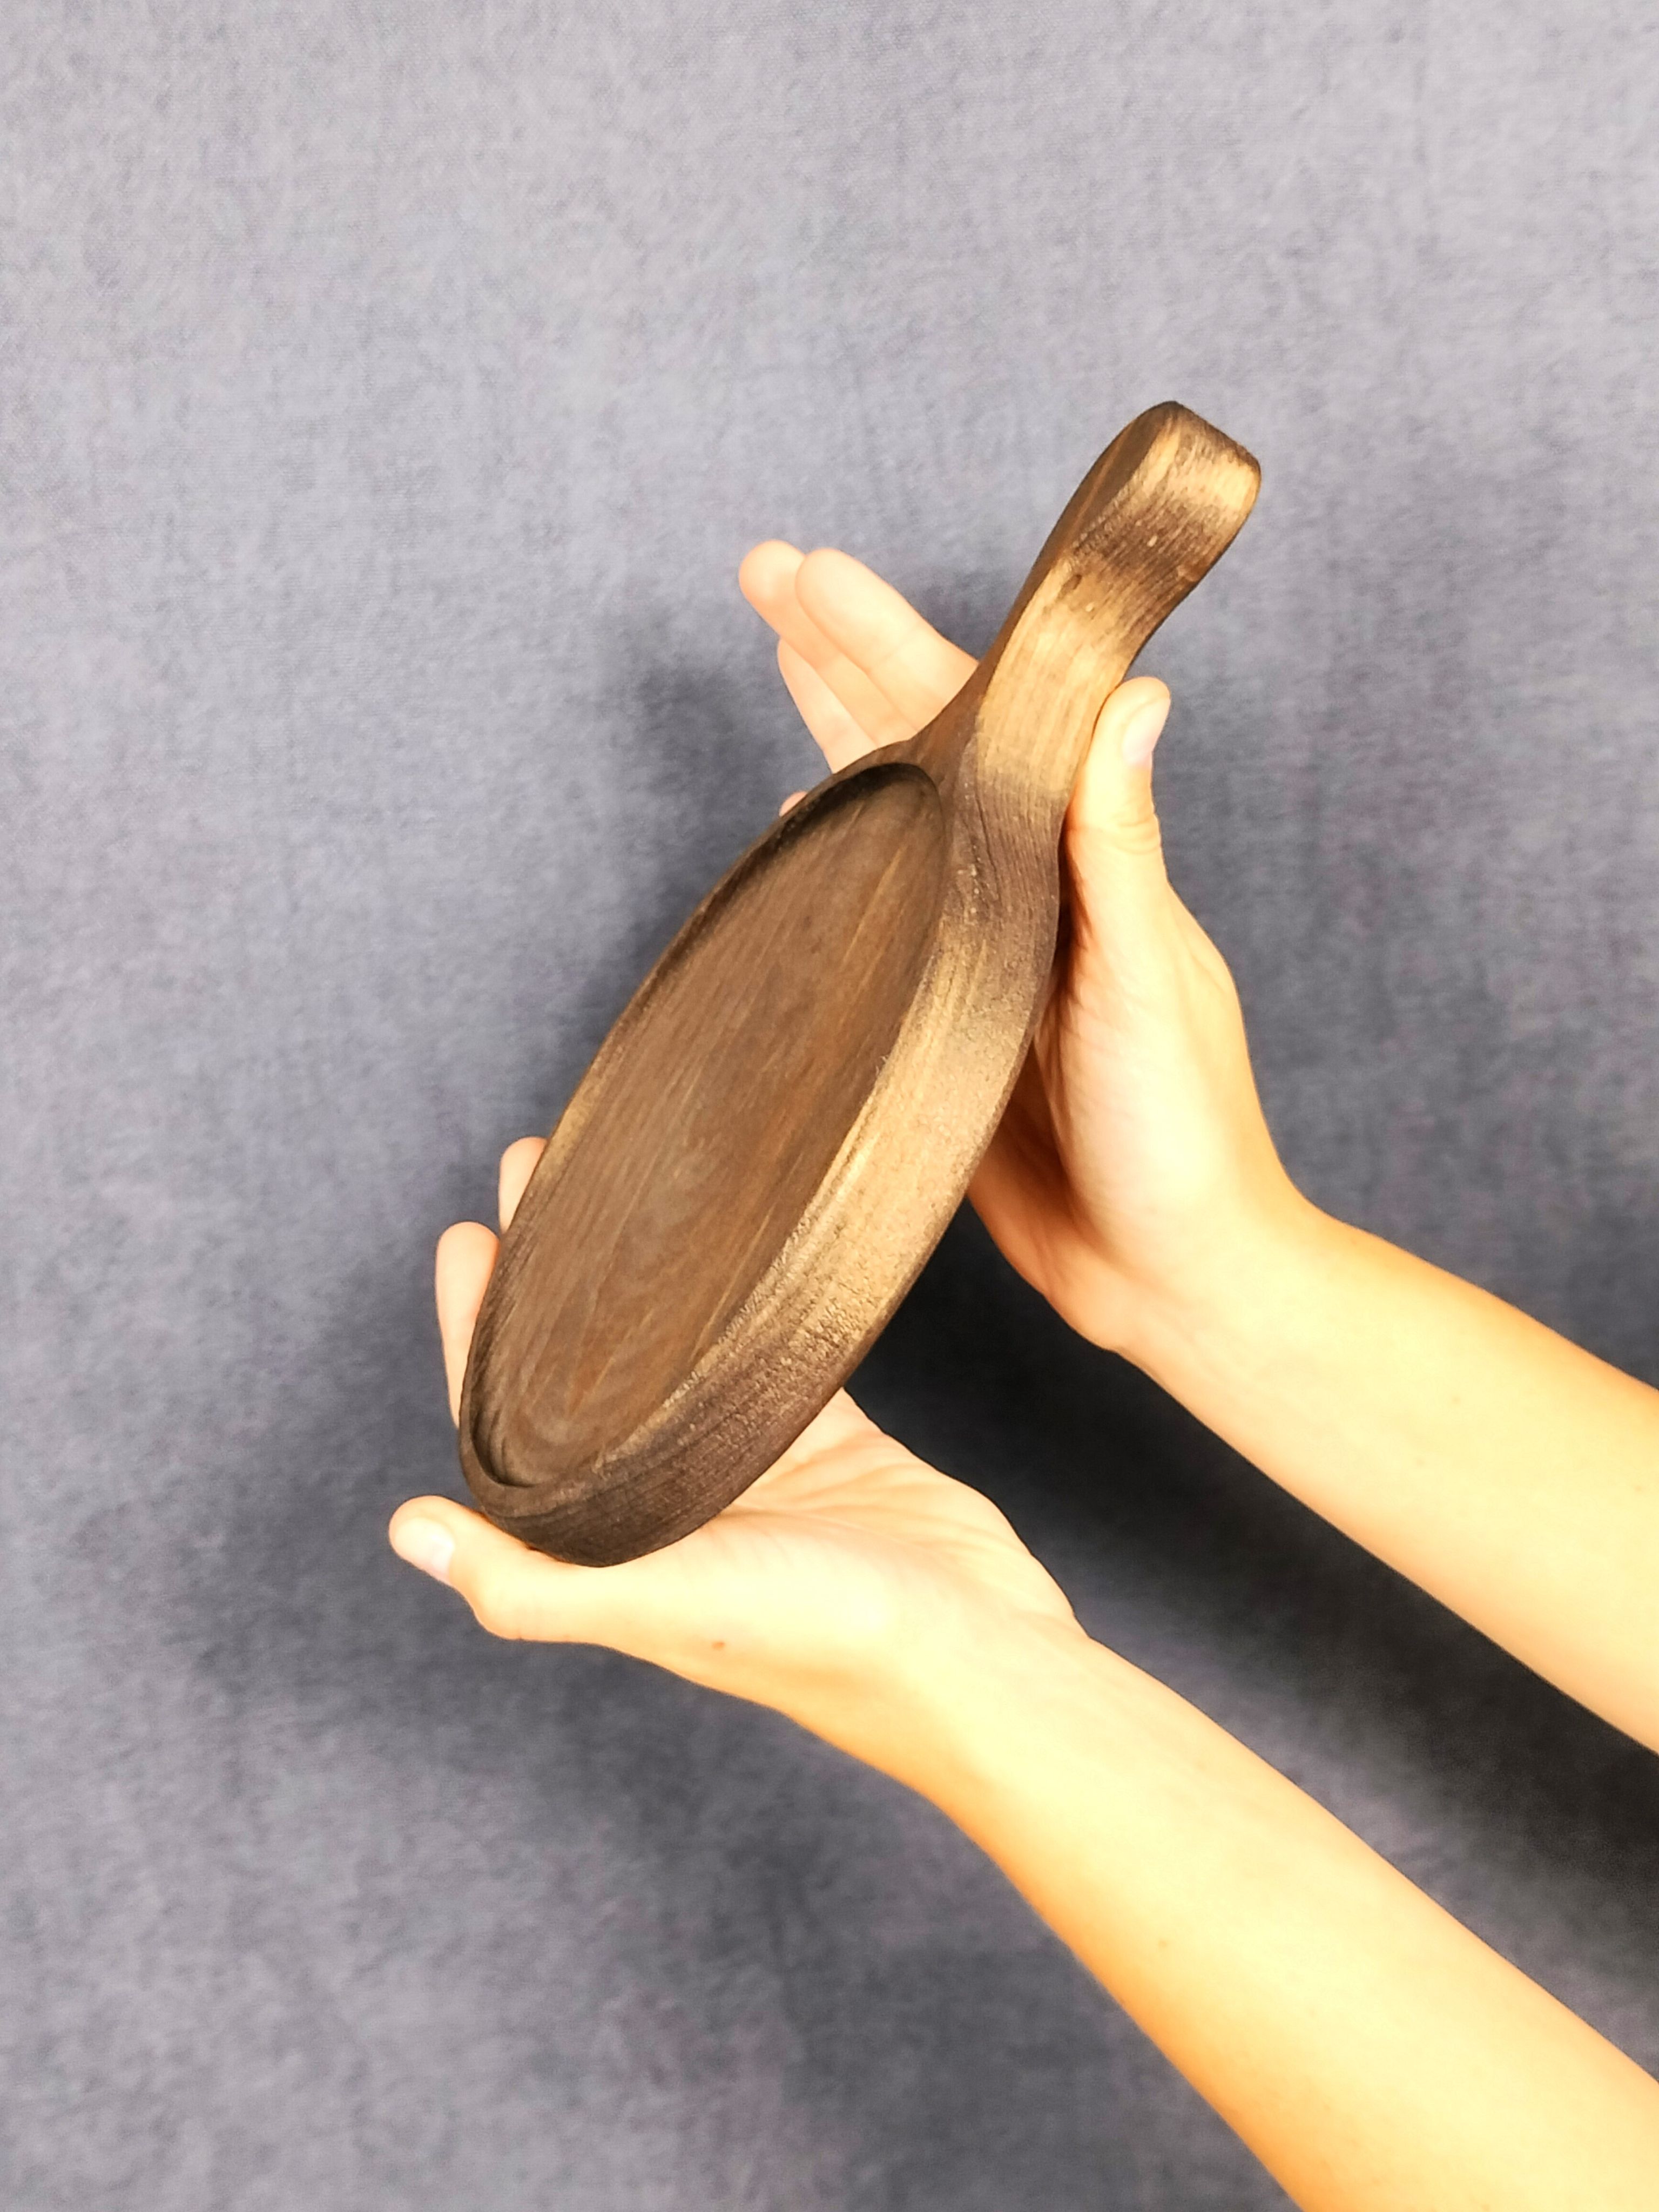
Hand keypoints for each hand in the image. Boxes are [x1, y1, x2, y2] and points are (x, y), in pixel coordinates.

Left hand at [389, 1138, 1080, 1778]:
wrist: (972, 1658)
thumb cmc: (818, 1642)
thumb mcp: (661, 1607)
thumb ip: (531, 1583)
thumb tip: (404, 1530)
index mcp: (608, 1543)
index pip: (511, 1420)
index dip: (475, 1330)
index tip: (467, 1233)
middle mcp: (664, 1504)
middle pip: (579, 1368)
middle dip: (545, 1272)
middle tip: (535, 1166)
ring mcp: (745, 1469)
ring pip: (669, 1348)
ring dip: (634, 1268)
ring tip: (616, 1177)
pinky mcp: (824, 1439)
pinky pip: (764, 1348)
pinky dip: (742, 1292)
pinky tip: (728, 1231)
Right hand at [738, 541, 1311, 1359]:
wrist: (1173, 1280)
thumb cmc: (1180, 1136)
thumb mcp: (1149, 981)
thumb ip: (1123, 846)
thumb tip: (1134, 692)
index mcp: (1074, 861)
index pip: (971, 717)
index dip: (884, 636)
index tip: (808, 570)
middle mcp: (1026, 892)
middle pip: (922, 744)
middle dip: (843, 655)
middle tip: (765, 576)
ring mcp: (984, 955)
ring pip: (899, 815)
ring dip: (841, 733)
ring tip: (781, 658)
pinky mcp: (951, 1026)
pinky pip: (881, 918)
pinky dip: (844, 857)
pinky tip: (806, 829)